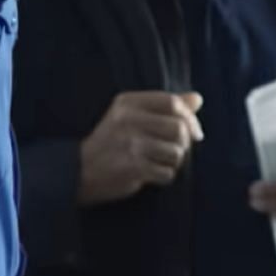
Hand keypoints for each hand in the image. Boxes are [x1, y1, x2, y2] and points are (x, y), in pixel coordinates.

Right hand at [77, 91, 204, 205]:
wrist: (78, 170)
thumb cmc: (110, 142)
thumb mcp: (130, 116)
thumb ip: (163, 107)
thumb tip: (197, 99)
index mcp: (127, 102)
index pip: (172, 103)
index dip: (190, 118)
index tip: (194, 132)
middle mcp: (128, 120)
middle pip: (178, 128)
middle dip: (184, 144)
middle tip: (173, 151)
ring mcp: (130, 144)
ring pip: (176, 152)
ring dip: (173, 162)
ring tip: (158, 162)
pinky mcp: (133, 167)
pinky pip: (167, 173)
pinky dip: (164, 177)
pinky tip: (150, 174)